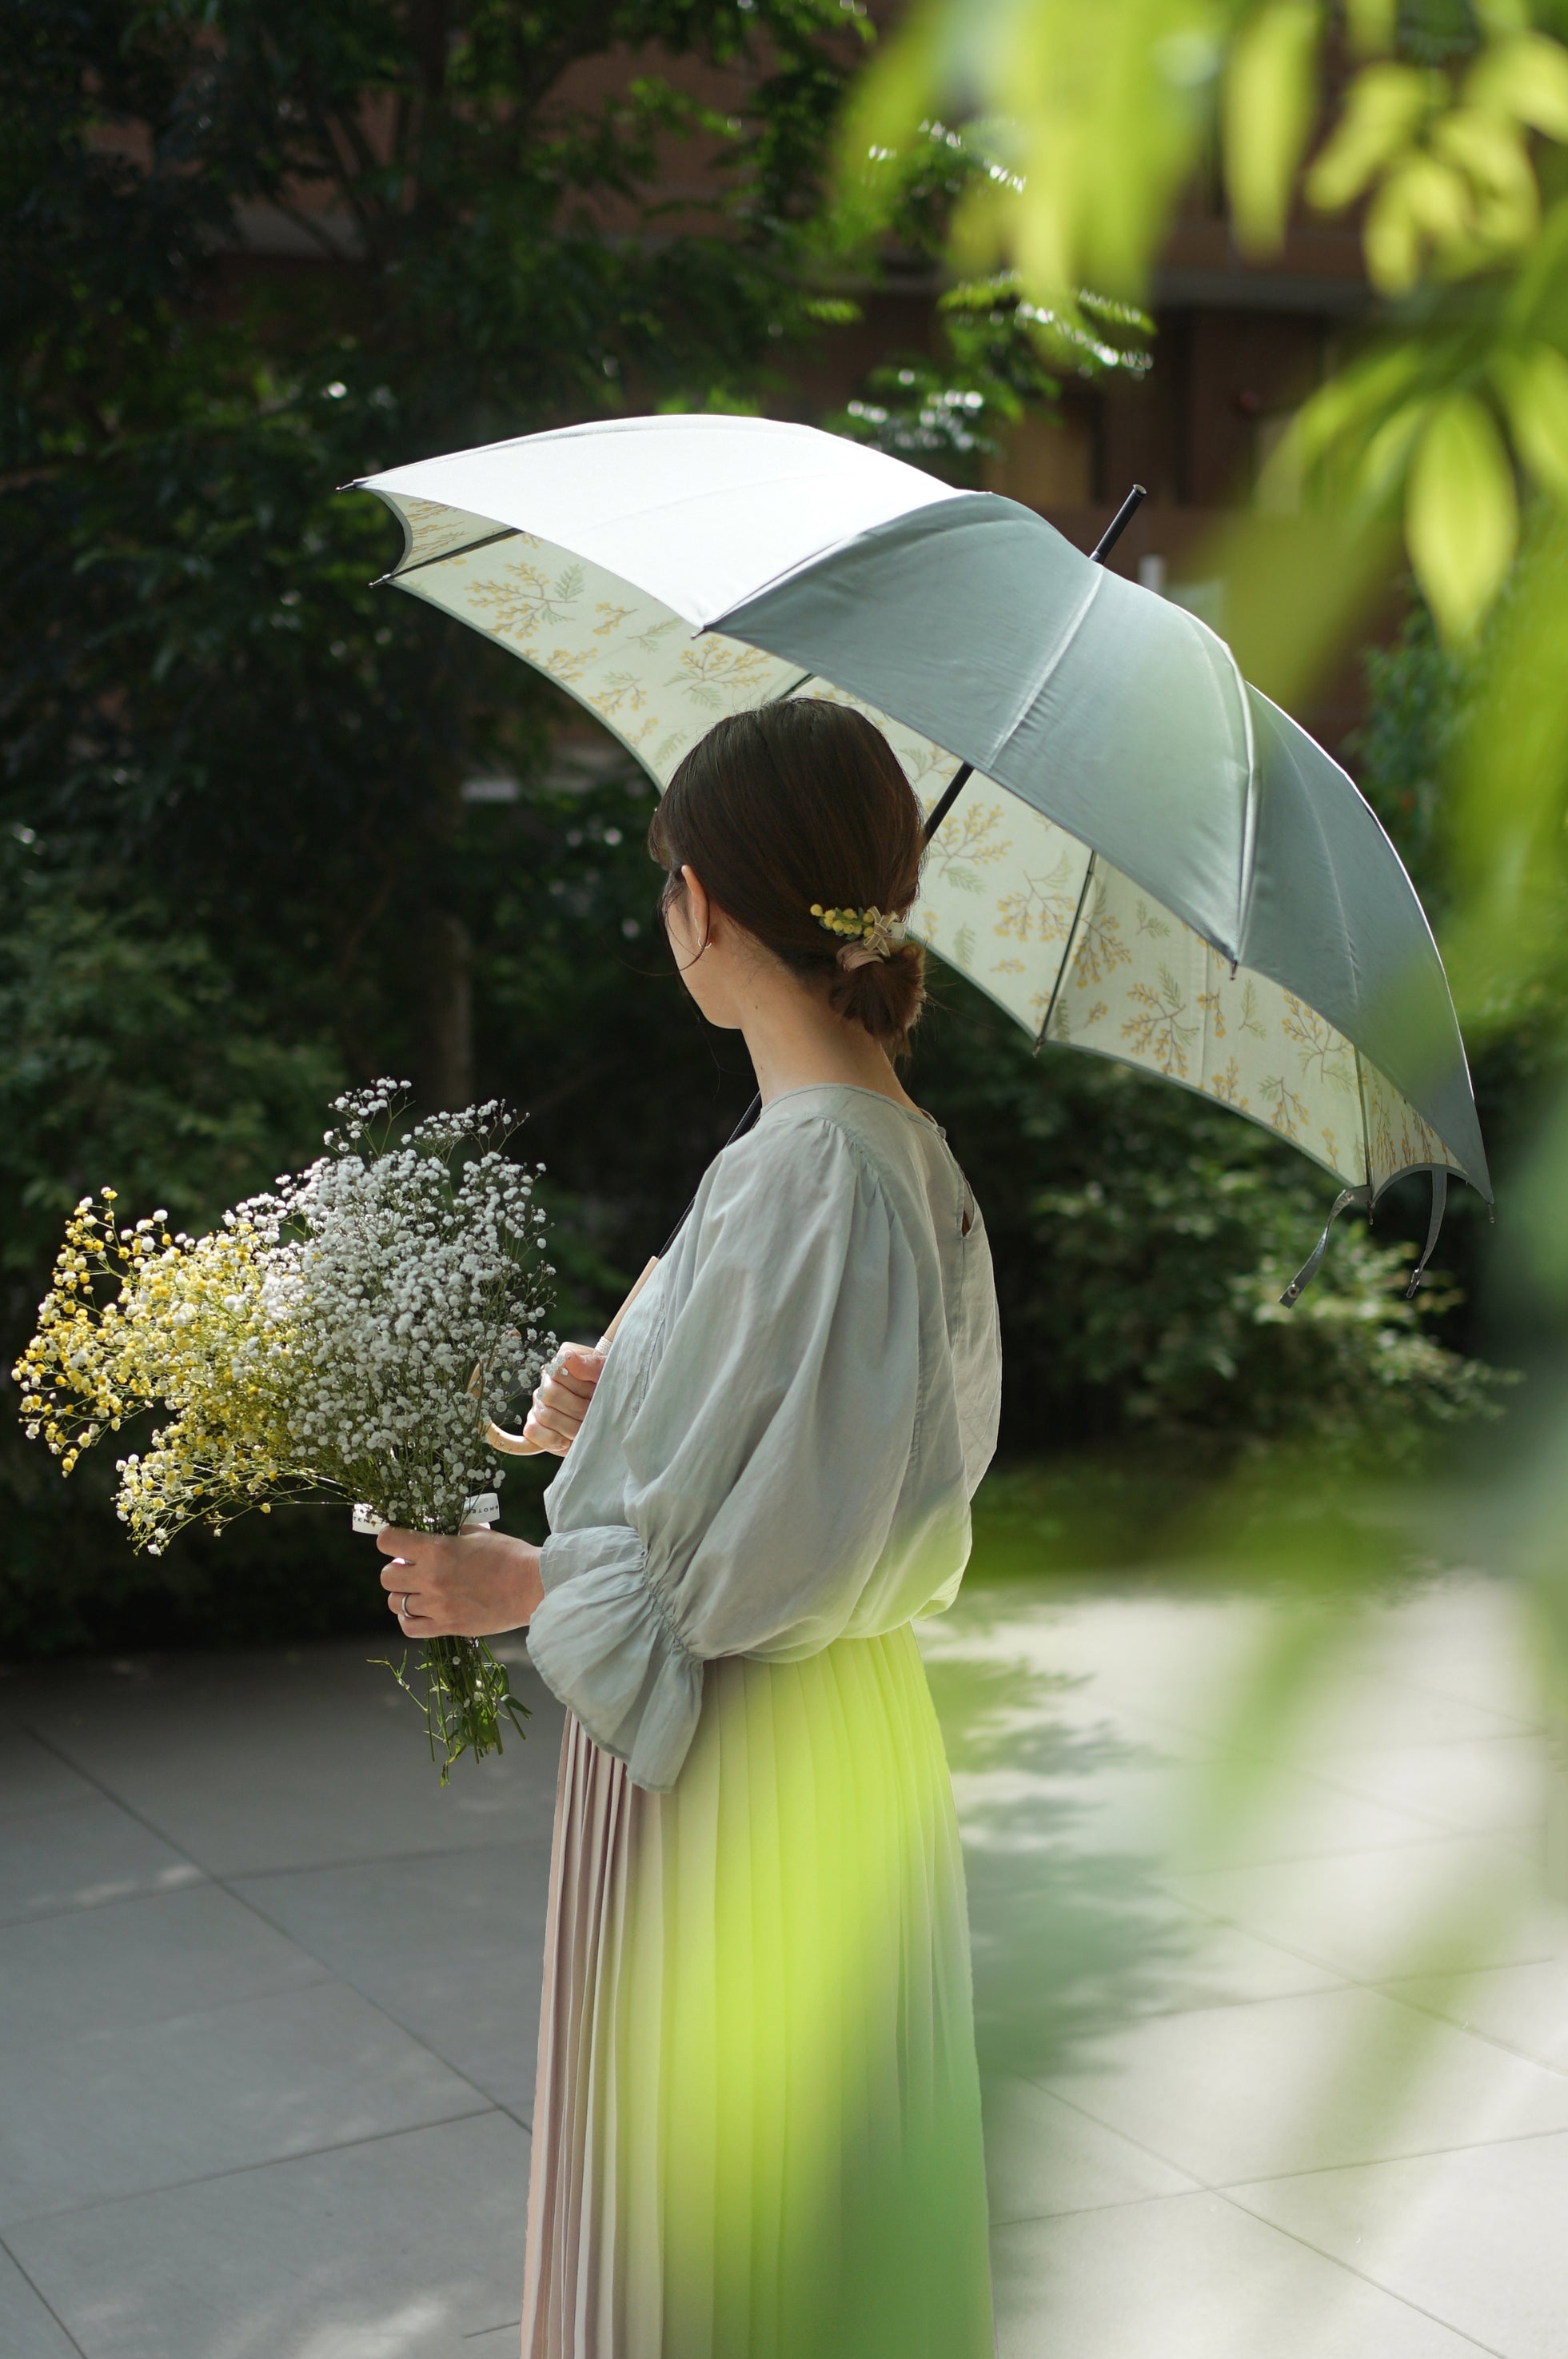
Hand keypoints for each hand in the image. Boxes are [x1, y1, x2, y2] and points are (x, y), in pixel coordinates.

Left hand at [377, 1524, 542, 1636]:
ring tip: (419, 1590)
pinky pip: (409, 1628)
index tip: (398, 1541)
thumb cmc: (510, 1555)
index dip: (389, 1539)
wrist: (532, 1586)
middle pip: (386, 1577)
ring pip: (396, 1603)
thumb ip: (451, 1533)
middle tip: (412, 1568)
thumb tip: (433, 1531)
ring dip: (404, 1594)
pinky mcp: (447, 1626)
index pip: (388, 1542)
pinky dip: (409, 1619)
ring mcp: (437, 1606)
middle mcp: (431, 1579)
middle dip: (396, 1570)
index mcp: (437, 1550)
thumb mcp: (478, 1533)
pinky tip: (421, 1610)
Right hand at [523, 1343, 605, 1456]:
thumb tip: (570, 1358)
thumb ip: (592, 1365)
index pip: (559, 1371)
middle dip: (578, 1409)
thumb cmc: (612, 1390)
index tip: (596, 1393)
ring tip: (585, 1429)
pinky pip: (532, 1431)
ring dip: (570, 1427)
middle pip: (550, 1394)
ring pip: (545, 1415)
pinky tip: (567, 1441)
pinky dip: (551, 1439)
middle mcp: (548, 1380)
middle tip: (593, 1414)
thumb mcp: (610, 1375)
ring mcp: (540, 1402)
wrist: (614, 1414)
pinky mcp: (537, 1423)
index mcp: (564, 1361)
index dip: (580, 1387)